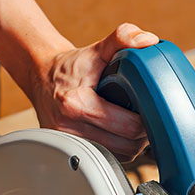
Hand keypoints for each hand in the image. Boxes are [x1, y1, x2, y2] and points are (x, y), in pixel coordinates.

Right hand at [27, 23, 158, 161]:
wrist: (41, 75)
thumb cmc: (70, 66)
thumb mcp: (97, 49)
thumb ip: (123, 37)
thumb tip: (148, 41)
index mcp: (77, 104)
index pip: (128, 127)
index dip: (148, 122)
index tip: (154, 112)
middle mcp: (70, 127)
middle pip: (127, 146)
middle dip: (143, 136)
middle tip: (149, 121)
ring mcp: (68, 141)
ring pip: (118, 156)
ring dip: (132, 146)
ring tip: (136, 129)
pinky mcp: (69, 150)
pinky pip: (105, 157)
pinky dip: (118, 150)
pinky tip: (121, 136)